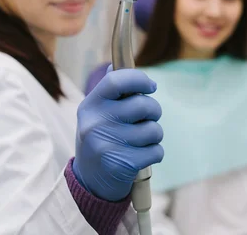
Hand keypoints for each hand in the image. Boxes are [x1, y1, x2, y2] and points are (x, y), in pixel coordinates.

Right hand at [73, 68, 163, 201]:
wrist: (90, 182)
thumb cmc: (99, 140)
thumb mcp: (95, 114)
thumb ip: (108, 92)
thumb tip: (116, 65)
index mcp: (90, 106)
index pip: (117, 80)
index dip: (139, 79)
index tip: (151, 86)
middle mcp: (96, 123)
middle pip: (142, 105)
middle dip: (153, 111)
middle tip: (148, 118)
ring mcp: (108, 145)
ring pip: (153, 129)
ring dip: (154, 135)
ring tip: (141, 140)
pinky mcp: (123, 164)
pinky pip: (156, 150)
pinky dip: (155, 153)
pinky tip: (141, 156)